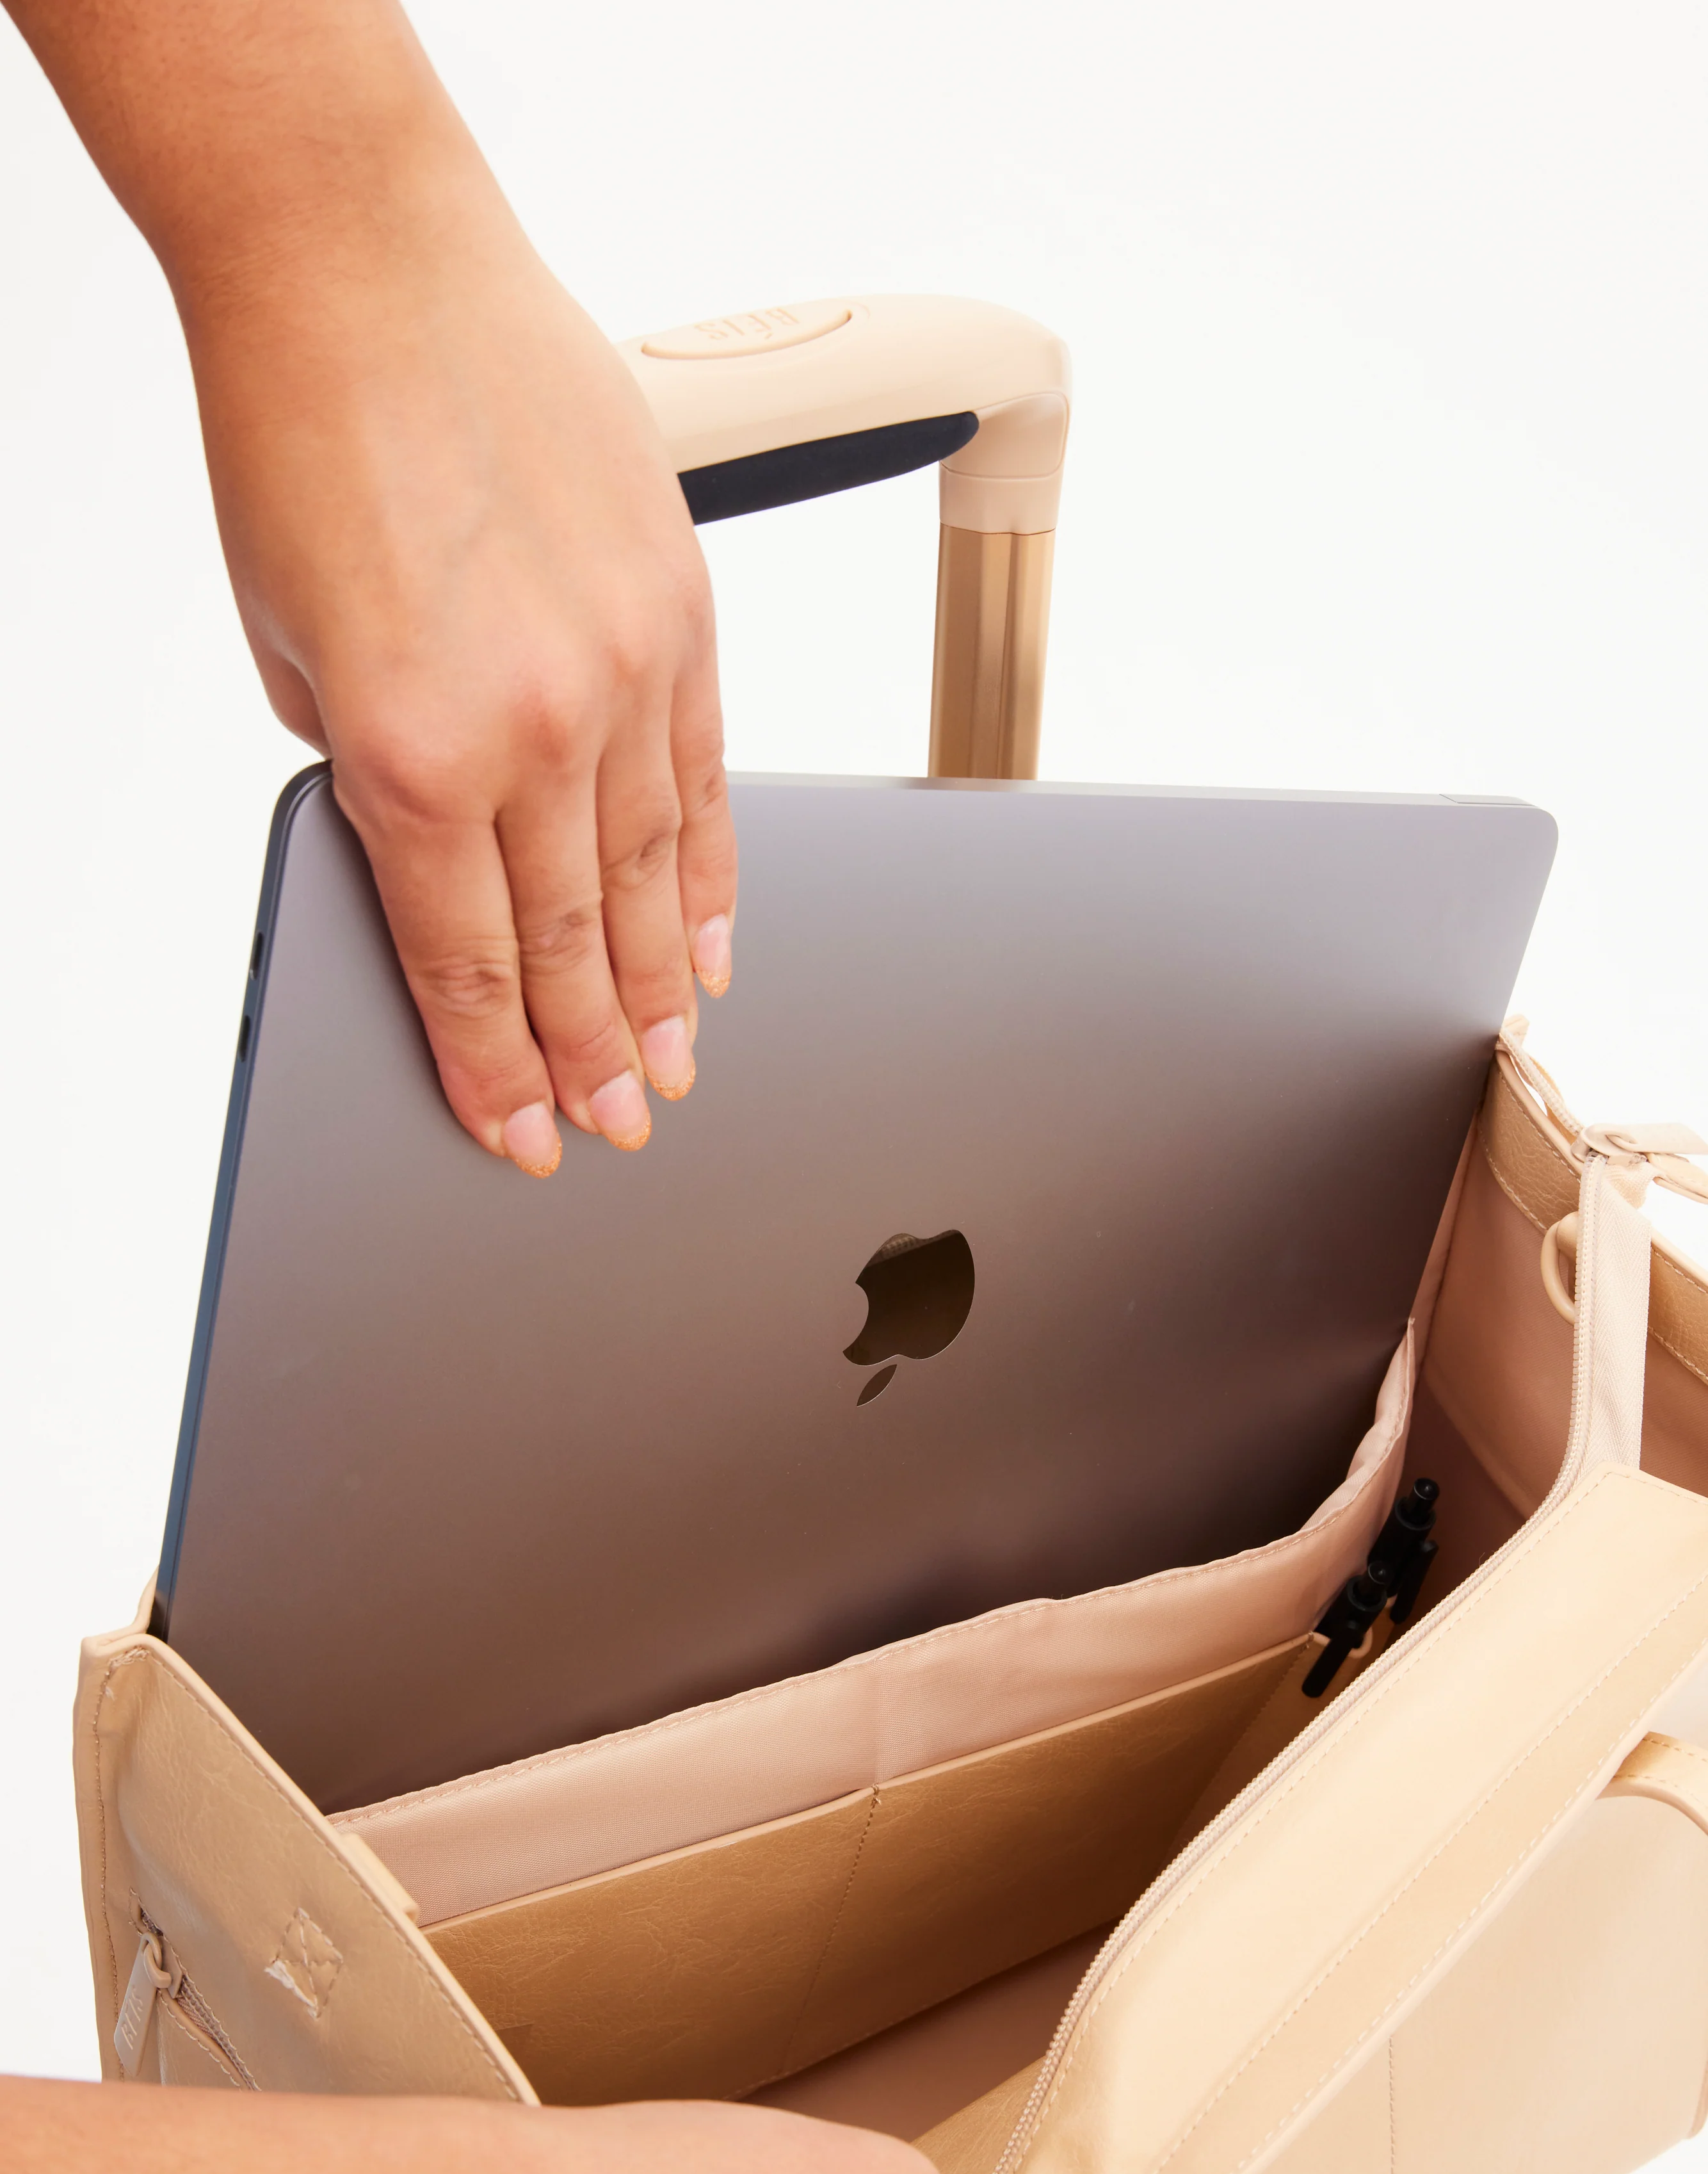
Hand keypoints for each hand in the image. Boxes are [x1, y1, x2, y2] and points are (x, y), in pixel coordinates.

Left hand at [7, 0, 735, 1172]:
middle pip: (571, 943)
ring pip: (653, 880)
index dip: (497, 1070)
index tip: (525, 1134)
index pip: (466, 962)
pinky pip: (708, 783)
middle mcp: (530, 726)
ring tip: (674, 1067)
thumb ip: (368, 766)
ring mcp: (624, 670)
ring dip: (662, 991)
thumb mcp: (287, 646)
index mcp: (408, 750)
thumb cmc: (302, 435)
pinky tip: (713, 945)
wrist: (368, 264)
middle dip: (591, 1056)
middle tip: (619, 1127)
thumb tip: (430, 841)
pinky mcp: (683, 612)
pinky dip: (712, 877)